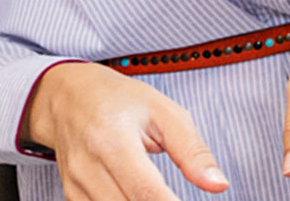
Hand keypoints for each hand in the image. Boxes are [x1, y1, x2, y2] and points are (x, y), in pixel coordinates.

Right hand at [22, 61, 227, 200]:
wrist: (70, 98)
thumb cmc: (123, 102)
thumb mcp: (165, 113)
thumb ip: (193, 151)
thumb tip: (219, 185)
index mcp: (113, 139)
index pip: (145, 190)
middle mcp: (87, 166)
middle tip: (179, 198)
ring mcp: (75, 184)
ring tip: (164, 196)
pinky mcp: (72, 195)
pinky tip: (140, 198)